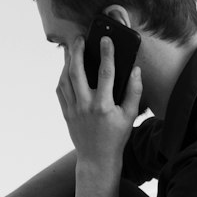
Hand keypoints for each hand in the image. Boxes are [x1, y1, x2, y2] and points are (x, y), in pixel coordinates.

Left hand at [57, 35, 141, 168]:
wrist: (97, 158)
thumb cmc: (116, 137)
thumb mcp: (130, 115)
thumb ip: (134, 91)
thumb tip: (135, 70)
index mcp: (104, 106)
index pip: (105, 73)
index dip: (106, 53)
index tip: (106, 39)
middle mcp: (85, 105)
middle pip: (77, 72)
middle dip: (77, 52)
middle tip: (79, 38)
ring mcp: (73, 109)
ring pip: (65, 79)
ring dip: (67, 62)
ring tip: (72, 49)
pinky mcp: (66, 113)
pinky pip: (61, 90)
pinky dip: (63, 76)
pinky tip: (68, 68)